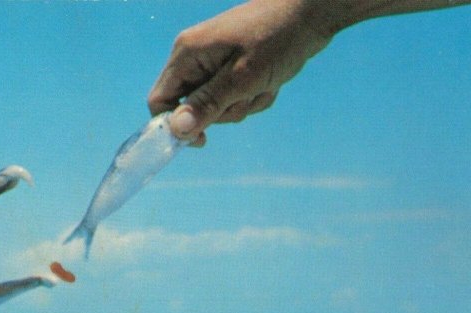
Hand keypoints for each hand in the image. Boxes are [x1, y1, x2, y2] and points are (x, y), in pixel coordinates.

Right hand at [148, 0, 334, 144]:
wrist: (310, 15)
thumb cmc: (276, 39)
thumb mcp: (242, 78)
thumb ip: (207, 104)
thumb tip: (176, 130)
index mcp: (187, 54)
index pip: (160, 100)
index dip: (175, 125)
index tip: (202, 139)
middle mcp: (194, 58)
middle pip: (191, 107)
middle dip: (222, 111)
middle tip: (248, 95)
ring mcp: (213, 63)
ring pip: (216, 106)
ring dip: (243, 104)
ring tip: (263, 84)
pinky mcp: (231, 68)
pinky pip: (233, 97)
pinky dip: (252, 96)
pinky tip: (270, 81)